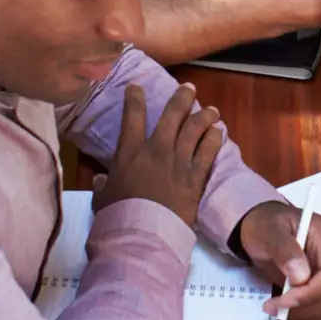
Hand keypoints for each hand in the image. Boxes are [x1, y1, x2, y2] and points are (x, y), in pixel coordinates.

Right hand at [93, 82, 224, 227]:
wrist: (144, 233)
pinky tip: (218, 132)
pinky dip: (214, 139)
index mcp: (130, 152)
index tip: (136, 86)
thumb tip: (102, 180)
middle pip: (172, 115)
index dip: (134, 98)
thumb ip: (104, 185)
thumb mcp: (103, 198)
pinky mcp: (196, 176)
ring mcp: (179, 161)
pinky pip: (208, 151)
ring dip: (204, 116)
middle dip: (182, 98)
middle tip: (189, 88)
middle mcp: (157, 149)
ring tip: (211, 110)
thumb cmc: (118, 215)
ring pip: (195, 129)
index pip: (132, 117)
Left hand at [236, 200, 320, 319]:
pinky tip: (292, 311)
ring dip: (308, 315)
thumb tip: (301, 276)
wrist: (263, 231)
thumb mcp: (268, 231)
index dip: (311, 293)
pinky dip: (313, 318)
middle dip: (305, 307)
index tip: (284, 301)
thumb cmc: (266, 226)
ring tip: (280, 308)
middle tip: (274, 307)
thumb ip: (284, 250)